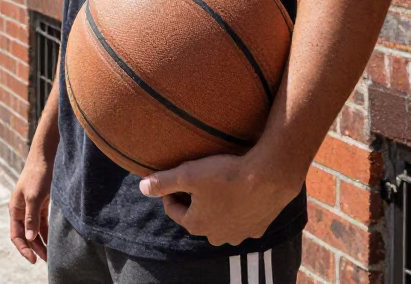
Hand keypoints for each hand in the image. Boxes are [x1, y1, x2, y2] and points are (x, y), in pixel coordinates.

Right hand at [9, 149, 52, 263]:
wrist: (46, 157)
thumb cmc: (37, 175)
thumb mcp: (34, 197)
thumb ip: (31, 217)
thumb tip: (30, 237)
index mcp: (15, 209)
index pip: (16, 235)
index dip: (23, 248)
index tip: (33, 260)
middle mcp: (21, 210)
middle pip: (26, 235)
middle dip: (34, 248)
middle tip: (46, 261)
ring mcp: (31, 207)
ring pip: (35, 230)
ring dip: (41, 242)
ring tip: (51, 255)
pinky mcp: (41, 204)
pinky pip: (42, 223)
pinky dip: (47, 232)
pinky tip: (53, 241)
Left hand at [138, 152, 301, 245]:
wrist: (269, 177)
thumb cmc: (226, 174)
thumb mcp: (188, 174)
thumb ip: (162, 182)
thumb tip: (141, 188)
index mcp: (196, 225)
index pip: (174, 210)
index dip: (171, 192)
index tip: (176, 177)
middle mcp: (217, 237)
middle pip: (197, 217)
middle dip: (194, 200)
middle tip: (198, 179)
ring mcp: (239, 235)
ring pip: (220, 220)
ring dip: (216, 206)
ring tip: (219, 184)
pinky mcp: (258, 228)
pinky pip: (241, 219)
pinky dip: (237, 208)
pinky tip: (239, 191)